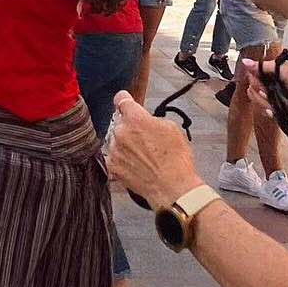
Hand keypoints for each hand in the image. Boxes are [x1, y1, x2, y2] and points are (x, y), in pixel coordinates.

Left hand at [106, 92, 203, 207]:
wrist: (171, 187)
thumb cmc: (176, 159)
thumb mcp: (171, 128)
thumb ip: (152, 119)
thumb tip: (145, 119)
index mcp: (136, 119)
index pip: (122, 100)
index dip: (124, 99)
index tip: (124, 100)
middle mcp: (120, 132)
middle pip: (120, 123)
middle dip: (130, 127)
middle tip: (145, 139)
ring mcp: (114, 149)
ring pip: (116, 140)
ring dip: (125, 143)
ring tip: (143, 155)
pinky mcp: (112, 165)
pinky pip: (113, 156)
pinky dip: (122, 158)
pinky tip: (136, 164)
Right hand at [241, 57, 287, 134]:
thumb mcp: (287, 73)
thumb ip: (264, 67)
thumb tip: (246, 62)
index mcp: (277, 71)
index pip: (254, 72)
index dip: (255, 79)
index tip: (262, 83)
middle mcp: (274, 83)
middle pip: (253, 86)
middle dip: (260, 93)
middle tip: (273, 94)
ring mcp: (275, 97)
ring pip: (257, 99)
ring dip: (265, 103)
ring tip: (277, 105)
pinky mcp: (276, 109)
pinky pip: (263, 110)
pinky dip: (269, 112)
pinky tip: (276, 112)